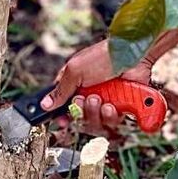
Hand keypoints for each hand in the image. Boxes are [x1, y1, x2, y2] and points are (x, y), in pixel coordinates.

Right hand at [39, 40, 154, 137]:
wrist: (133, 56)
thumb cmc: (103, 56)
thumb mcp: (75, 70)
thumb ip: (60, 90)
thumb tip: (44, 104)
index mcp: (75, 83)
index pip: (63, 104)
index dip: (62, 115)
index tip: (62, 121)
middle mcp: (89, 93)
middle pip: (79, 116)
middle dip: (81, 111)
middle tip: (85, 100)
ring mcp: (105, 101)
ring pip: (95, 122)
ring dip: (96, 113)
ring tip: (101, 101)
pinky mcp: (121, 108)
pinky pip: (112, 122)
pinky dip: (111, 116)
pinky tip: (112, 106)